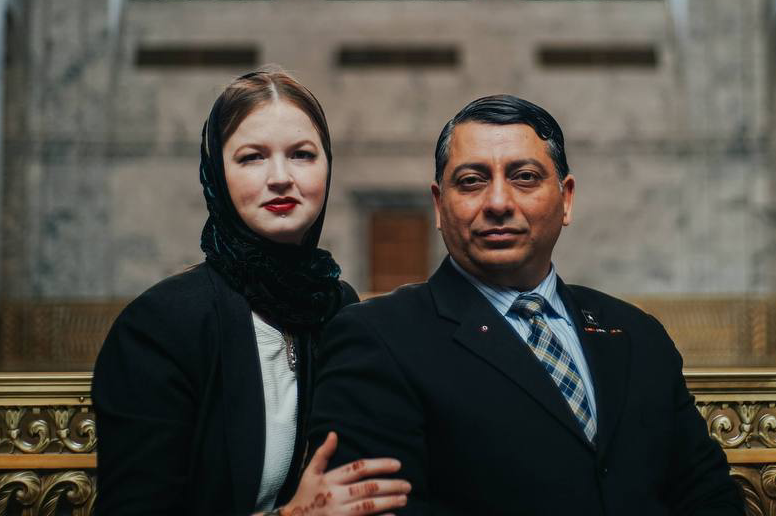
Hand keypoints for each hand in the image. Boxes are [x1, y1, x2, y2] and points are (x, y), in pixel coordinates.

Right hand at [280, 431, 410, 514]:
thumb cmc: (304, 496)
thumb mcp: (310, 473)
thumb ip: (322, 454)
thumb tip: (334, 434)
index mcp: (330, 480)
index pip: (359, 468)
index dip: (379, 465)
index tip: (397, 465)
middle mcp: (335, 495)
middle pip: (368, 488)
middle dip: (390, 486)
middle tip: (407, 485)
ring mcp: (339, 513)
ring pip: (368, 506)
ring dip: (389, 502)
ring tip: (404, 499)